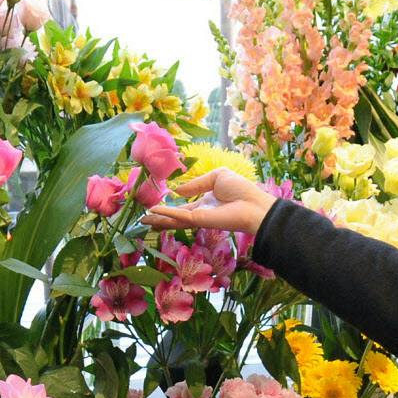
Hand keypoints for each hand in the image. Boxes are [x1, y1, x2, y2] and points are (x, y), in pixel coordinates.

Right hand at [142, 168, 277, 236]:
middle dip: (159, 219)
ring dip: (158, 219)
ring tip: (143, 220)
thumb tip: (177, 191)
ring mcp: (198, 218)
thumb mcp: (216, 177)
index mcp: (205, 203)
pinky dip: (166, 213)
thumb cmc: (240, 189)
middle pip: (175, 218)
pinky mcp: (199, 220)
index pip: (183, 207)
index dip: (169, 208)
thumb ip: (196, 183)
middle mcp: (199, 212)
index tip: (155, 207)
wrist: (254, 204)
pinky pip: (179, 216)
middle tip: (143, 220)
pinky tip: (153, 211)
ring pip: (173, 220)